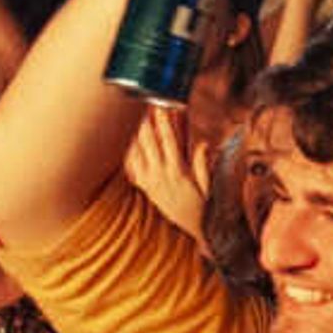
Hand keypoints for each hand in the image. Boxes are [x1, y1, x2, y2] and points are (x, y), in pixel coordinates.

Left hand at [122, 106, 214, 231]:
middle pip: (149, 143)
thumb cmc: (203, 205)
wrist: (194, 228)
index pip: (169, 142)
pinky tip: (124, 141)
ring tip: (130, 117)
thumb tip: (203, 144)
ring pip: (138, 152)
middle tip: (140, 105)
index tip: (161, 107)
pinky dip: (128, 153)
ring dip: (134, 134)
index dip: (164, 124)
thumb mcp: (208, 184)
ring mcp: (150, 182)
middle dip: (145, 122)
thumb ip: (202, 163)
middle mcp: (161, 176)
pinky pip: (132, 168)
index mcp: (178, 172)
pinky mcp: (145, 188)